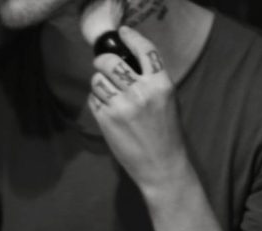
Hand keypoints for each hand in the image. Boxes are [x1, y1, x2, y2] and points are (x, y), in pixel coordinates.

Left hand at [85, 25, 189, 195]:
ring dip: (98, 81)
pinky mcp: (106, 122)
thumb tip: (129, 64)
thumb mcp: (167, 100)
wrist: (161, 165)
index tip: (122, 34)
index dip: (131, 38)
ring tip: (105, 89)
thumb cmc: (166, 134)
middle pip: (110, 62)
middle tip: (103, 64)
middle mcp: (140, 92)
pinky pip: (94, 100)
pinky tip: (105, 107)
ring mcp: (121, 107)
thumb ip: (151, 81)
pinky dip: (96, 99)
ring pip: (98, 81)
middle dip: (103, 61)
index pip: (144, 50)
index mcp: (160, 84)